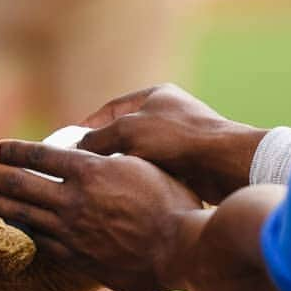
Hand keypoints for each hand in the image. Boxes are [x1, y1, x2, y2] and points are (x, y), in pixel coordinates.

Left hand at [0, 142, 204, 290]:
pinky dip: (22, 231)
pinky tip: (12, 227)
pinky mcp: (78, 258)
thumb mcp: (143, 162)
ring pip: (24, 216)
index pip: (39, 155)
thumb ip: (111, 155)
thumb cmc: (173, 200)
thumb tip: (91, 149)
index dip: (11, 151)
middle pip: (22, 185)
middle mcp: (74, 201)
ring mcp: (73, 232)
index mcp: (90, 170)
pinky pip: (41, 242)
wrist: (182, 248)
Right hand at [78, 84, 266, 204]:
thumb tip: (79, 148)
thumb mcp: (129, 133)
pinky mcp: (188, 162)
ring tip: (99, 185)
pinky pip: (155, 170)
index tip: (65, 146)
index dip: (86, 128)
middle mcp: (166, 114)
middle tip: (79, 170)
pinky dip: (140, 180)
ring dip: (122, 168)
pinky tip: (126, 194)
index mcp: (153, 97)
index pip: (110, 110)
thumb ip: (100, 138)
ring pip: (138, 155)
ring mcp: (178, 138)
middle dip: (102, 151)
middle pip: (123, 134)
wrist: (224, 163)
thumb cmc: (178, 139)